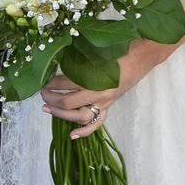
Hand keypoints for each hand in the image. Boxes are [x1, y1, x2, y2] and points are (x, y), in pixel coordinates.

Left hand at [40, 40, 164, 139]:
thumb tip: (58, 59)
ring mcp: (105, 102)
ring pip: (79, 116)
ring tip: (47, 108)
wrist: (142, 56)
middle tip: (42, 93)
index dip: (51, 82)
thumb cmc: (120, 49)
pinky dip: (84, 131)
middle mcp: (99, 93)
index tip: (42, 79)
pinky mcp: (110, 107)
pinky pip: (97, 123)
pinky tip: (72, 136)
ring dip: (60, 115)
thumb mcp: (98, 51)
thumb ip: (80, 58)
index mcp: (94, 77)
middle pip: (68, 102)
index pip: (65, 84)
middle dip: (51, 98)